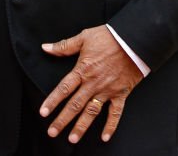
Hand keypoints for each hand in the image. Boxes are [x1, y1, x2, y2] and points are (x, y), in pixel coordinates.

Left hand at [38, 26, 143, 143]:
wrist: (134, 40)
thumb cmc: (109, 37)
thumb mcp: (84, 37)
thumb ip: (64, 46)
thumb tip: (45, 47)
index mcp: (83, 70)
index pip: (64, 89)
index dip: (52, 101)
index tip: (43, 113)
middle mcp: (93, 83)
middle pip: (75, 105)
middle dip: (62, 120)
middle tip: (52, 132)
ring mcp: (107, 90)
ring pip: (91, 112)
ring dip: (81, 127)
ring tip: (72, 139)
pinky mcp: (121, 93)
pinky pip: (115, 113)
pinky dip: (111, 126)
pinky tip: (105, 137)